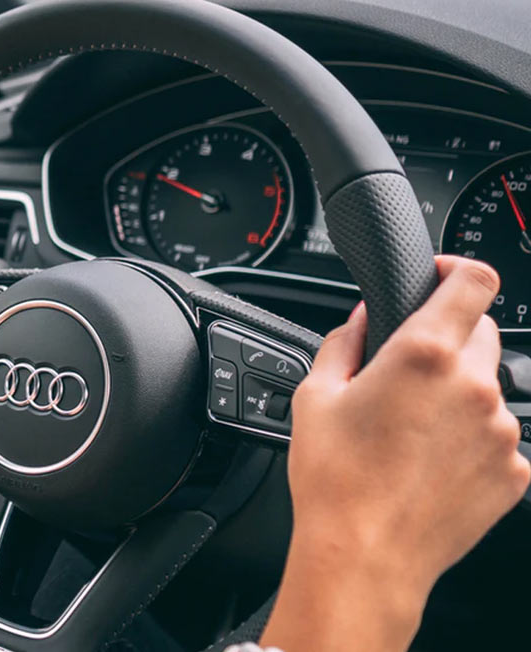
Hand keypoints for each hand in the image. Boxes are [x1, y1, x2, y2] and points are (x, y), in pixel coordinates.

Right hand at [261, 256, 529, 650]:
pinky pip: (497, 437)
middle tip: (407, 371)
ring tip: (411, 431)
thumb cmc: (335, 480)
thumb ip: (346, 341)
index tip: (441, 277)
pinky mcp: (515, 471)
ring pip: (488, 388)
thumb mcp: (315, 395)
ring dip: (458, 393)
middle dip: (448, 337)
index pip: (474, 281)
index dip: (458, 269)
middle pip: (482, 332)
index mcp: (424, 354)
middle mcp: (474, 387)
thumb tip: (365, 318)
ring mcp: (501, 431)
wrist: (365, 557)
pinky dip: (470, 439)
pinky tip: (429, 463)